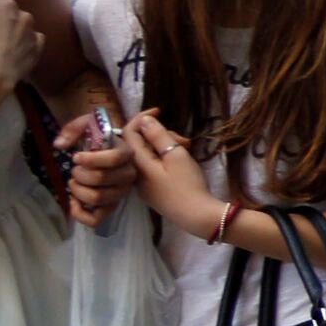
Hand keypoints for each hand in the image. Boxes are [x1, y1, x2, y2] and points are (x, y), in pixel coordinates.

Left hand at [56, 115, 135, 226]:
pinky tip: (72, 202)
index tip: (76, 157)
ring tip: (73, 182)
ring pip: (98, 198)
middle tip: (74, 169)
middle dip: (80, 174)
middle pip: (102, 180)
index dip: (92, 159)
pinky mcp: (112, 205)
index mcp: (126, 152)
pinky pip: (97, 218)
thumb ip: (73, 129)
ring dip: (78, 191)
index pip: (115, 159)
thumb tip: (60, 145)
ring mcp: (121, 192)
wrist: (104, 149)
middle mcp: (128, 174)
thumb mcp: (86, 124)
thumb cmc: (96, 136)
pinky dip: (80, 214)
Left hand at [116, 110, 219, 238]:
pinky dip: (163, 157)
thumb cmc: (187, 184)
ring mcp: (141, 183)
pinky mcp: (150, 190)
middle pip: (139, 143)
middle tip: (184, 139)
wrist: (196, 216)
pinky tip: (179, 161)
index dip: (142, 118)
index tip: (160, 110)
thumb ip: (158, 136)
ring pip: (146, 154)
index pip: (129, 132)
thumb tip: (144, 120)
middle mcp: (134, 172)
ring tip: (186, 149)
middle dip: (160, 134)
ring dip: (164, 145)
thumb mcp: (176, 155)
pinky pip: (151, 165)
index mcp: (137, 162)